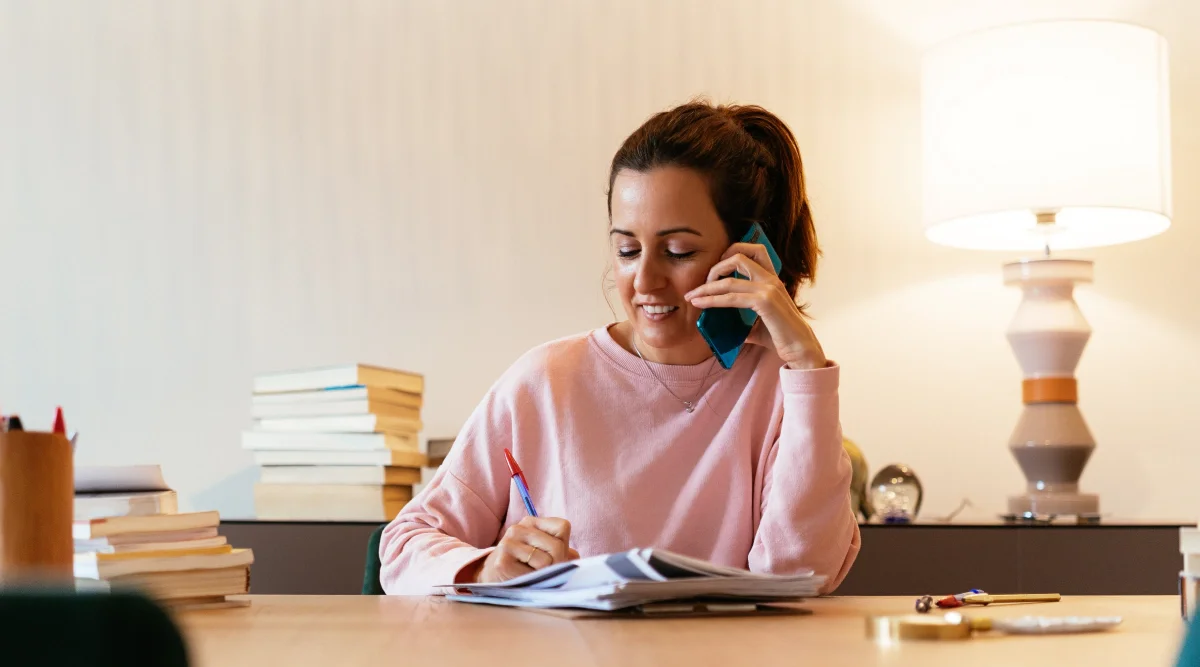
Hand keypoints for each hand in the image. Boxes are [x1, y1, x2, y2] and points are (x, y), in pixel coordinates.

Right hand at [470, 516, 579, 582]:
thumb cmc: (525, 564)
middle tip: (542, 569)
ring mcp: (508, 543)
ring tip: (529, 573)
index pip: (563, 527)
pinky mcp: (502, 561)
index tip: (552, 554)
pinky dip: (531, 581)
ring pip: (545, 562)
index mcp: (532, 522)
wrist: (492, 576)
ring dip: (542, 573)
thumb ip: (564, 551)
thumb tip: (576, 558)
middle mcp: (518, 528)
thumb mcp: (544, 552)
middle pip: (557, 547)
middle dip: (555, 564)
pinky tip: (520, 577)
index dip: (564, 545)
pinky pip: (531, 574)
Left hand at [685, 241, 827, 369]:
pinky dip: (712, 300)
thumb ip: (743, 317)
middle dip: (714, 268)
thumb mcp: (759, 322)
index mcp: (772, 279)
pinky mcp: (764, 302)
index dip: (730, 253)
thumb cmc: (780, 336)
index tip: (714, 271)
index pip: (753, 250)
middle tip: (700, 286)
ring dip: (705, 288)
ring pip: (729, 280)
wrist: (799, 349)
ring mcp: (768, 289)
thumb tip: (722, 323)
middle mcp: (771, 279)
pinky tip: (700, 305)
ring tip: (691, 297)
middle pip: (737, 257)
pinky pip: (731, 297)